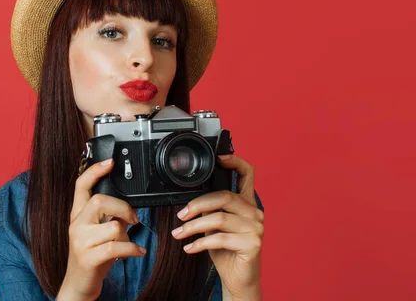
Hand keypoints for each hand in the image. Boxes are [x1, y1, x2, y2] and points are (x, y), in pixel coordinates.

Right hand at [58, 159, 145, 300]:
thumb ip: (109, 217)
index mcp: (77, 214)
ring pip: (113, 227)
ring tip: (127, 245)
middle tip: (133, 219)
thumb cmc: (92, 256)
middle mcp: (76, 224)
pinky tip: (137, 252)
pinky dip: (133, 250)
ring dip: (127, 236)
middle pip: (100, 201)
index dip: (95, 171)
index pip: (81, 185)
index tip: (110, 161)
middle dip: (122, 208)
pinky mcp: (88, 257)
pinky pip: (117, 247)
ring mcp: (80, 241)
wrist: (78, 284)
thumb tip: (129, 207)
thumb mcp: (98, 233)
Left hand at [171, 154, 263, 299]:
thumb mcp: (215, 226)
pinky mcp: (253, 243)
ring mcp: (256, 227)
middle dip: (197, 205)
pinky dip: (199, 243)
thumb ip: (211, 210)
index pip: (247, 174)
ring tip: (179, 234)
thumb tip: (190, 203)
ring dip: (192, 228)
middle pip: (224, 196)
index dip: (235, 161)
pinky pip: (220, 238)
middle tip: (181, 215)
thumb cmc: (226, 251)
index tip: (220, 156)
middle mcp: (255, 212)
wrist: (238, 279)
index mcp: (247, 203)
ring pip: (218, 218)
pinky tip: (189, 248)